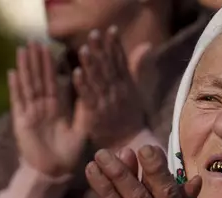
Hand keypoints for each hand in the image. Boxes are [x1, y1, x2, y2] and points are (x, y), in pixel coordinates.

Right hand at [8, 42, 86, 176]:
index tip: (51, 48)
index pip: (54, 83)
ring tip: (23, 50)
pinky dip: (15, 88)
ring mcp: (31, 114)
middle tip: (35, 41)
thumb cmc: (71, 154)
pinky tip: (13, 73)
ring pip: (28, 86)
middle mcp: (43, 109)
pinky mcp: (22, 123)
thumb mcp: (82, 130)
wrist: (57, 173)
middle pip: (39, 80)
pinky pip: (18, 102)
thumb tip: (93, 94)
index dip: (52, 67)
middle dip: (37, 61)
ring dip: (25, 69)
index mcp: (58, 109)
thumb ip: (85, 112)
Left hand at [72, 27, 150, 150]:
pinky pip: (87, 99)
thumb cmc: (131, 116)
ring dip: (90, 66)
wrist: (129, 143)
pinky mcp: (95, 115)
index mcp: (127, 85)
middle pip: (108, 69)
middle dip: (101, 51)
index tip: (111, 30)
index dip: (116, 46)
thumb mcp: (137, 89)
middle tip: (94, 35)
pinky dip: (82, 86)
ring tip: (83, 50)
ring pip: (97, 82)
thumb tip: (146, 45)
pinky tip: (76, 73)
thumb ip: (137, 67)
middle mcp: (118, 92)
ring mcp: (107, 104)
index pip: (121, 62)